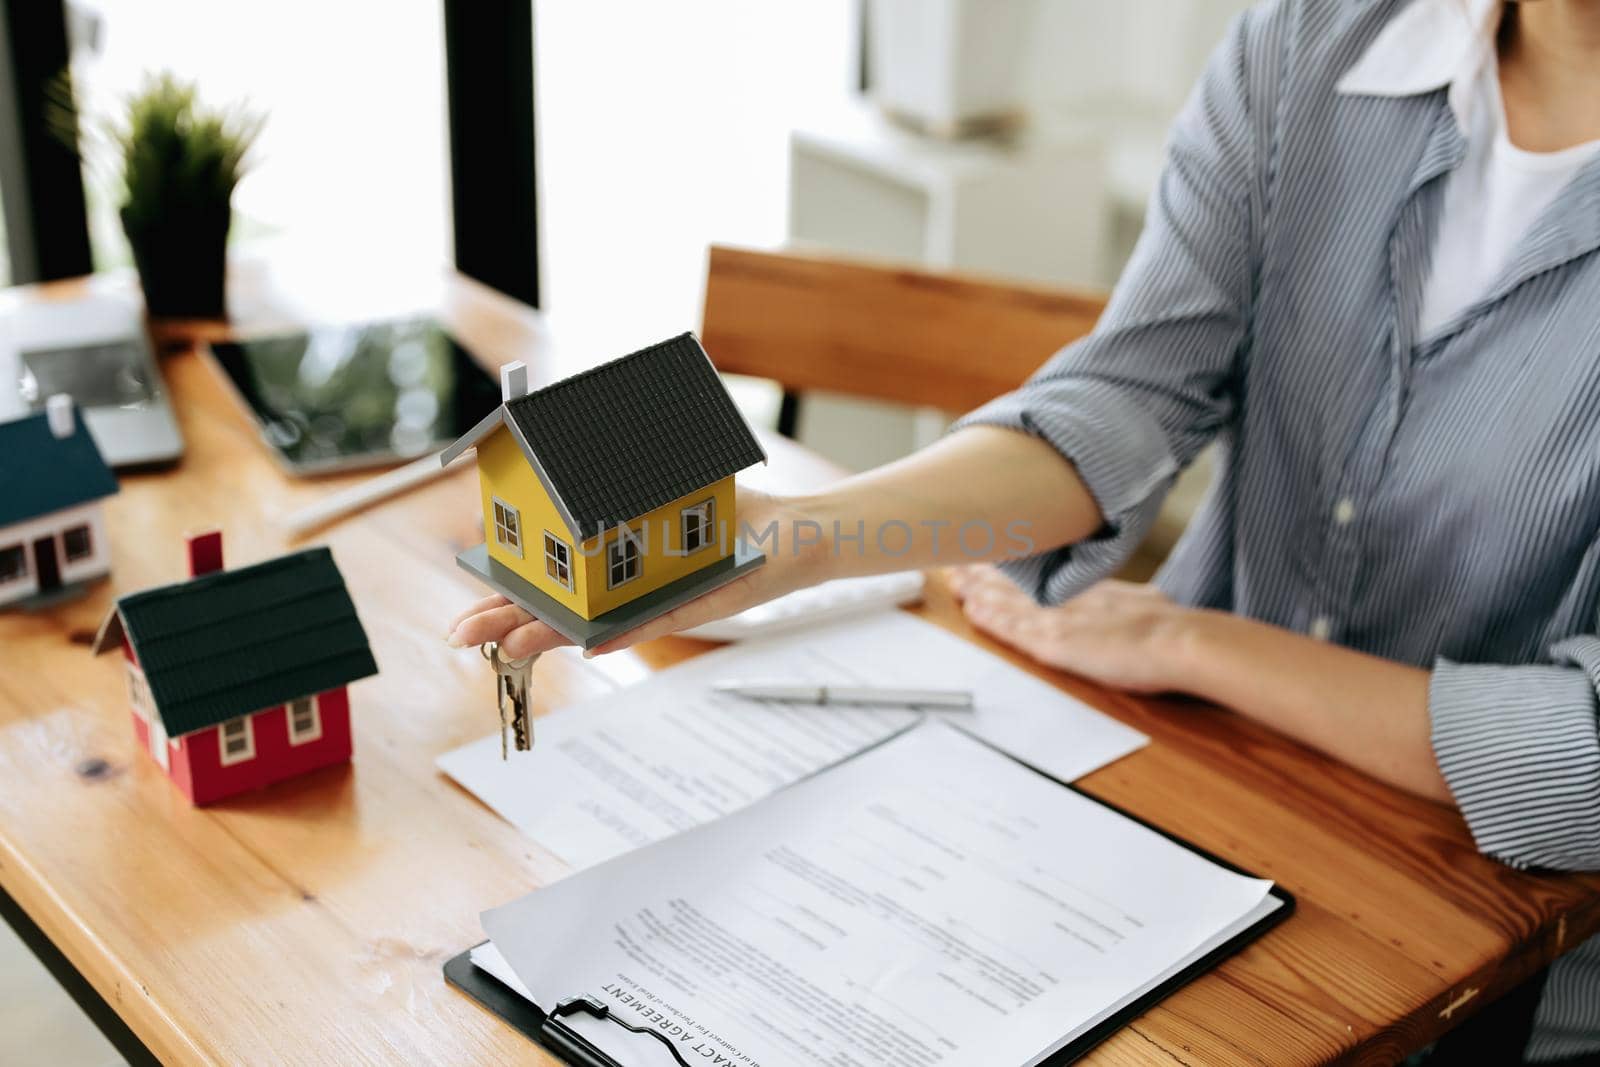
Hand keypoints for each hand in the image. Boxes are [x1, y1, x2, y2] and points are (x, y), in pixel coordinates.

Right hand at [445, 488, 831, 658]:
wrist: (789, 530)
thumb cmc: (724, 510)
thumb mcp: (655, 482)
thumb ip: (613, 473)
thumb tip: (562, 435)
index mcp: (609, 563)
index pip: (546, 583)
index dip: (504, 595)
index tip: (466, 604)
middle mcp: (626, 590)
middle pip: (554, 610)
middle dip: (506, 623)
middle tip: (462, 637)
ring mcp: (656, 601)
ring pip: (591, 624)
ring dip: (549, 635)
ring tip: (508, 649)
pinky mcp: (694, 606)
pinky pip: (653, 621)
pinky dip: (624, 631)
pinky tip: (591, 643)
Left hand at [949, 566, 1197, 693]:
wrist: (1180, 641)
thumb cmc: (1175, 629)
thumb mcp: (1153, 604)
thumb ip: (1139, 603)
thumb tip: (1149, 602)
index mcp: (1094, 592)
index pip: (1045, 579)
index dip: (1016, 570)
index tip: (994, 560)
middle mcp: (1072, 600)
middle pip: (1020, 584)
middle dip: (985, 575)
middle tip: (956, 562)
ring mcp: (1062, 620)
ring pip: (1010, 602)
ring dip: (979, 593)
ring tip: (953, 581)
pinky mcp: (1056, 644)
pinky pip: (1015, 631)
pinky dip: (993, 621)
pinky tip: (974, 612)